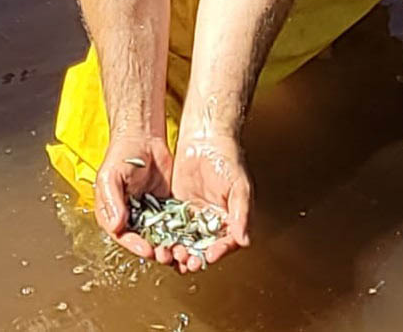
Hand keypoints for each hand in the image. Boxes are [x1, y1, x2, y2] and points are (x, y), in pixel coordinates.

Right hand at [95, 134, 177, 262]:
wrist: (144, 137)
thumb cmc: (121, 154)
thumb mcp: (111, 176)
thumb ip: (112, 200)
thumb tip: (115, 226)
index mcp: (113, 213)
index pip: (123, 236)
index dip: (135, 245)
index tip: (148, 250)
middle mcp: (131, 217)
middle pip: (144, 241)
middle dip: (156, 251)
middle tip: (168, 255)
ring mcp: (151, 214)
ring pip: (161, 237)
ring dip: (171, 247)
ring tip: (182, 252)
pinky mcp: (168, 209)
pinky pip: (175, 226)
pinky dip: (182, 235)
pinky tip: (191, 240)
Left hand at [169, 133, 251, 271]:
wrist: (204, 140)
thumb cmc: (228, 160)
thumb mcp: (239, 187)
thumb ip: (241, 213)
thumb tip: (244, 240)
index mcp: (230, 220)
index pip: (225, 244)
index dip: (218, 252)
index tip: (209, 257)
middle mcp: (211, 222)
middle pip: (202, 247)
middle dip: (193, 257)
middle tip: (185, 262)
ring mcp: (192, 215)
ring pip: (184, 240)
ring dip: (177, 251)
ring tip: (169, 254)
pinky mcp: (175, 208)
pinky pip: (169, 226)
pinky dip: (163, 236)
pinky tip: (157, 242)